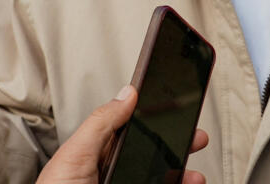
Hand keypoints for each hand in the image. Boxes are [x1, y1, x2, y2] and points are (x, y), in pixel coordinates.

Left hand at [36, 85, 207, 183]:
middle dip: (176, 146)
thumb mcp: (75, 155)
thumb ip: (100, 124)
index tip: (176, 109)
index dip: (153, 119)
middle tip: (195, 139)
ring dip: (181, 176)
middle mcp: (111, 174)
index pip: (129, 130)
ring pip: (159, 179)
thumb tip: (126, 94)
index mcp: (95, 155)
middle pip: (150, 155)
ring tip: (195, 177)